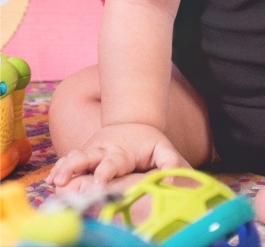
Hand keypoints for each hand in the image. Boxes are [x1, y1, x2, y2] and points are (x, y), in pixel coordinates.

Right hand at [46, 123, 190, 186]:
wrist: (133, 122)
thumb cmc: (149, 142)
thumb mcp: (163, 148)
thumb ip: (170, 161)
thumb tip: (175, 175)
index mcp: (122, 152)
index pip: (112, 162)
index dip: (105, 171)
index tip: (98, 181)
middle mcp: (103, 150)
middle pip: (87, 157)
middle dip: (74, 168)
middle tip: (63, 180)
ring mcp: (91, 151)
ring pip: (74, 157)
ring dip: (63, 168)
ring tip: (53, 181)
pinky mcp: (84, 154)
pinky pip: (68, 160)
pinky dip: (59, 168)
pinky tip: (50, 180)